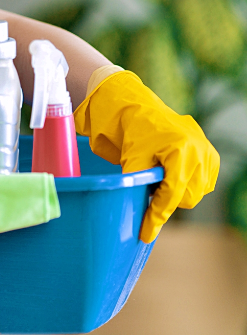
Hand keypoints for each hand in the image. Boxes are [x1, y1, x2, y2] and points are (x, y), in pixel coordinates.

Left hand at [74, 70, 219, 242]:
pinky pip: (205, 182)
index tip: (145, 234)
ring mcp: (208, 152)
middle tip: (148, 192)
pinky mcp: (211, 154)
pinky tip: (173, 175)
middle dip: (167, 201)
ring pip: (197, 192)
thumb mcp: (132, 159)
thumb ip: (137, 185)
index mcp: (180, 150)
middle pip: (187, 197)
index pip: (171, 194)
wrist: (139, 108)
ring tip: (159, 179)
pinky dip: (189, 184)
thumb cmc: (133, 132)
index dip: (157, 216)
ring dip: (178, 193)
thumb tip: (136, 215)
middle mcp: (200, 150)